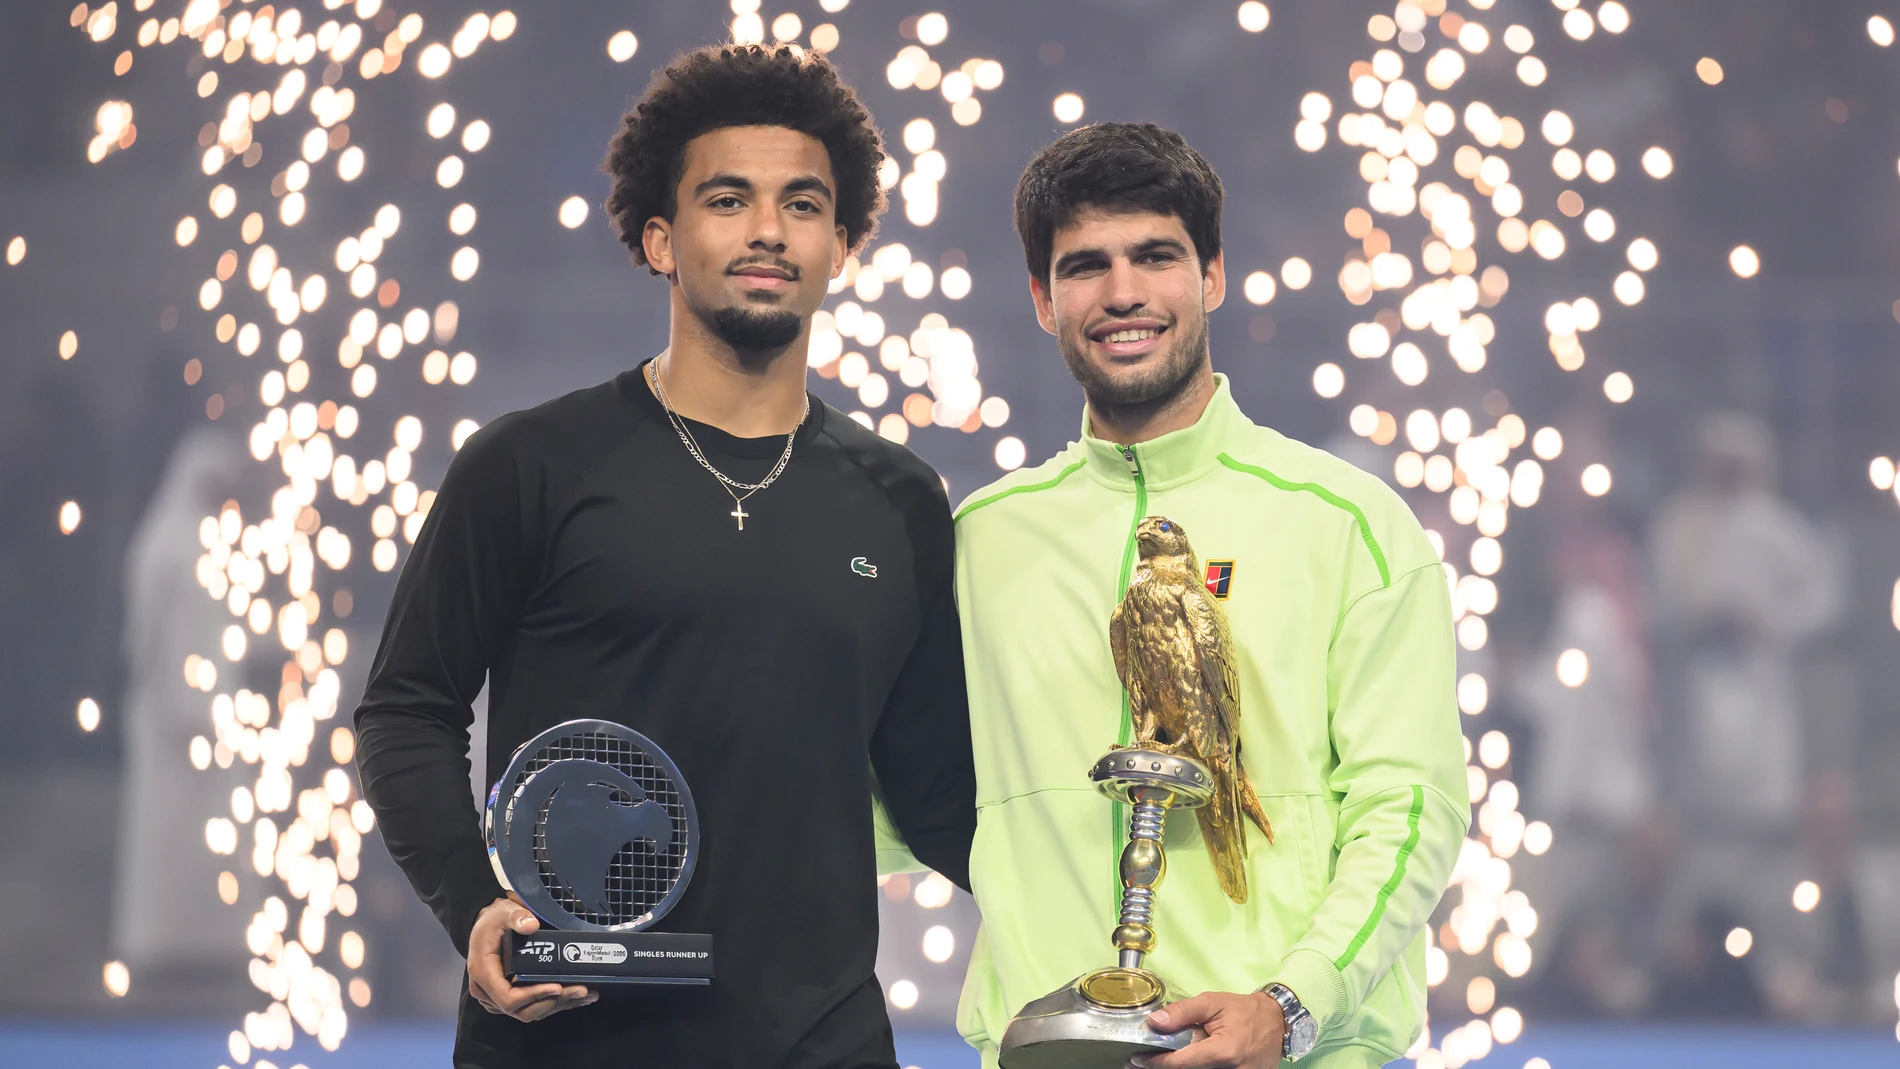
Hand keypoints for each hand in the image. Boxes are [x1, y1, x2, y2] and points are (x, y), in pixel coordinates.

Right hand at [466, 896, 596, 1021]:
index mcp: (483, 973)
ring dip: (557, 1004)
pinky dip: (554, 1003)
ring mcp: (498, 997)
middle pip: (521, 1010)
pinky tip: (577, 998)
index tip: (557, 987)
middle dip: (552, 1002)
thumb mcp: (503, 912)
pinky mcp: (510, 997)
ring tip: (584, 993)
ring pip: (529, 1011)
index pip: (508, 998)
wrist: (487, 925)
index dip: (534, 996)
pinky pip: (532, 1006)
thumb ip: (516, 917)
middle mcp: (488, 991)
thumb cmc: (494, 921)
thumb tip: (531, 925)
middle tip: (580, 989)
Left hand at [1136, 990, 1284, 1068]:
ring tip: (1164, 1059)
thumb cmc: (1243, 1010)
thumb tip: (1155, 1022)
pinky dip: (1199, 1067)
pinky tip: (1189, 1061)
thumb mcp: (1212, 1003)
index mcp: (1223, 1051)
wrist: (1278, 1022)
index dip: (1157, 1063)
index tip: (1138, 1059)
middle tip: (1146, 1061)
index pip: (1182, 1062)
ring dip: (1183, 1067)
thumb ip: (1183, 1012)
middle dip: (1168, 1066)